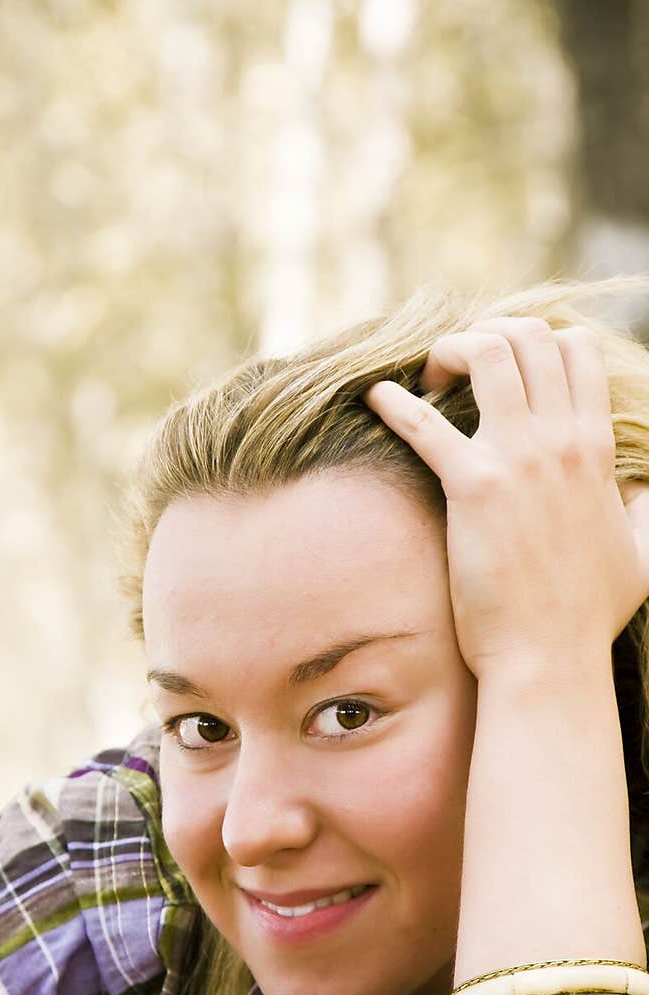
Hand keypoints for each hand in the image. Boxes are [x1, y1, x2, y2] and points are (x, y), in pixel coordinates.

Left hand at [364, 317, 648, 679]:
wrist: (549, 657)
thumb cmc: (588, 616)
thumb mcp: (640, 551)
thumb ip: (642, 509)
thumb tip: (642, 490)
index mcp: (595, 448)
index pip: (575, 348)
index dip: (534, 342)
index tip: (503, 372)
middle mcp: (560, 442)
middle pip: (526, 338)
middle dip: (484, 337)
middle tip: (454, 372)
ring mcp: (518, 460)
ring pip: (487, 354)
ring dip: (448, 353)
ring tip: (426, 381)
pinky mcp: (472, 487)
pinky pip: (425, 423)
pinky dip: (393, 402)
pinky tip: (373, 397)